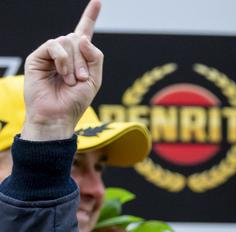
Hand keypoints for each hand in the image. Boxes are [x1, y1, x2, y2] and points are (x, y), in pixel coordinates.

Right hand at [21, 0, 103, 140]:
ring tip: (71, 80)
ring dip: (75, 63)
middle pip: (79, 39)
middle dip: (84, 60)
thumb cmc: (75, 101)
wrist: (57, 115)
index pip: (84, 32)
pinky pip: (55, 45)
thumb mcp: (94, 80)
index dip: (90, 17)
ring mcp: (50, 54)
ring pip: (68, 41)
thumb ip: (95, 57)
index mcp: (79, 57)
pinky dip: (63, 60)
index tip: (98, 1)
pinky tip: (62, 74)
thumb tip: (81, 36)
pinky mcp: (38, 56)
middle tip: (81, 79)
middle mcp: (64, 53)